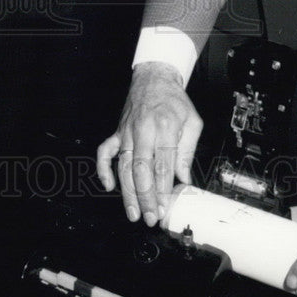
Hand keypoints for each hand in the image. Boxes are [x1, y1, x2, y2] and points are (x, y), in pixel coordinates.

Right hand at [97, 62, 202, 225]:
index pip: (163, 164)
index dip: (163, 189)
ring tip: (133, 213)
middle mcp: (143, 129)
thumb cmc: (174, 101)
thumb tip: (185, 179)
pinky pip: (105, 152)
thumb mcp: (192, 122)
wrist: (154, 78)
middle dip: (145, 197)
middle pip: (142, 169)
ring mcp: (127, 131)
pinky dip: (104, 169)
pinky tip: (109, 186)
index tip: (165, 207)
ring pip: (124, 166)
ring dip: (127, 192)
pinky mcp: (117, 132)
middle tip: (150, 218)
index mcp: (165, 126)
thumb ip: (188, 151)